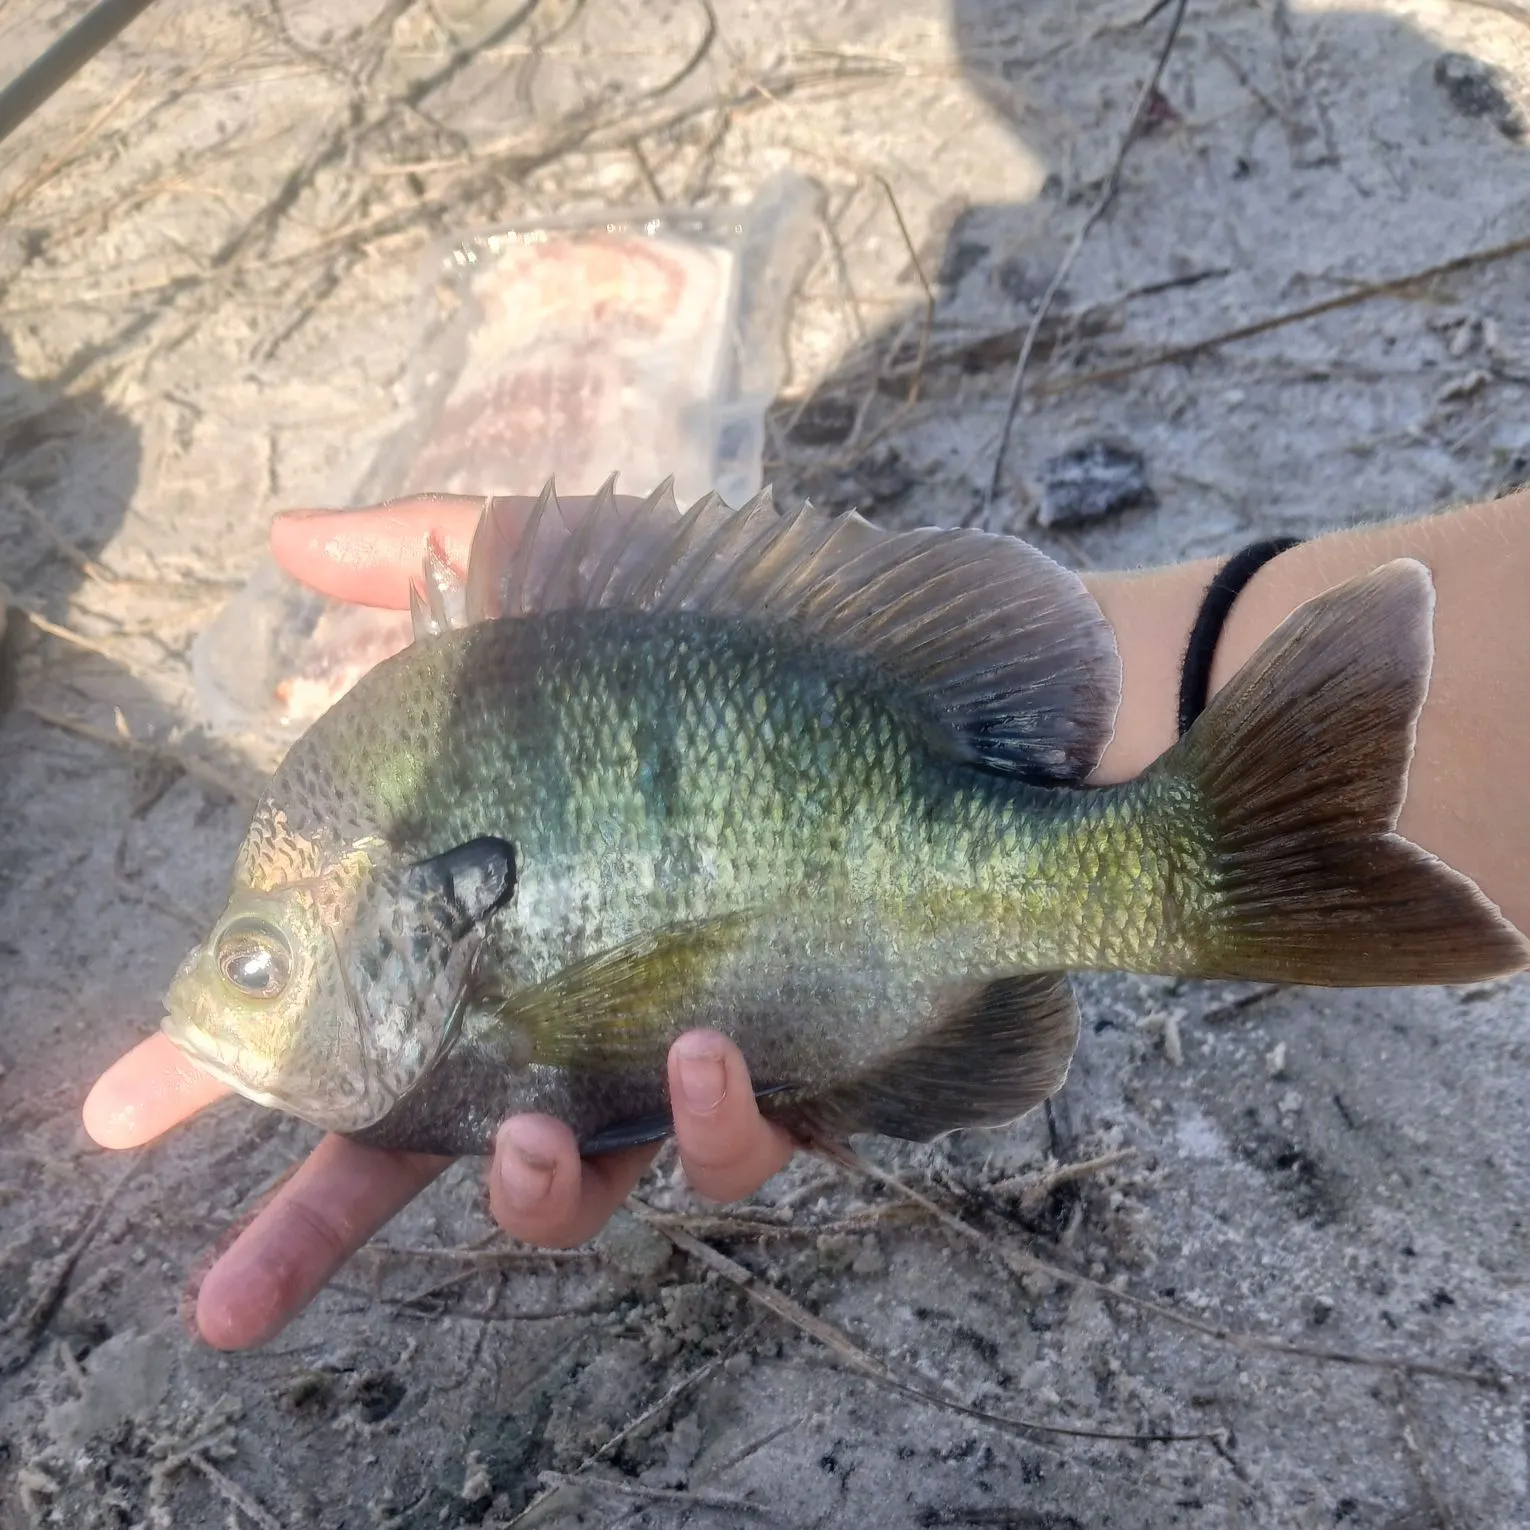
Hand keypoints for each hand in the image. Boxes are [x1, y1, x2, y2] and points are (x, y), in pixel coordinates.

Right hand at [84, 492, 795, 1349]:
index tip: (114, 1113)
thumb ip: (441, 565)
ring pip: (581, 1185)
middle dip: (318, 1230)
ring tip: (527, 1131)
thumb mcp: (590, 578)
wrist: (986, 677)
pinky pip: (752, 1151)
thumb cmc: (777, 634)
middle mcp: (586, 997)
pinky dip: (715, 1124)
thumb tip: (290, 541)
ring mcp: (690, 1042)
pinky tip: (708, 1051)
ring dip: (530, 1189)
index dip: (225, 1071)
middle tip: (227, 1294)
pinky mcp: (816, 1071)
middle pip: (423, 1145)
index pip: (346, 1003)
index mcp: (510, 915)